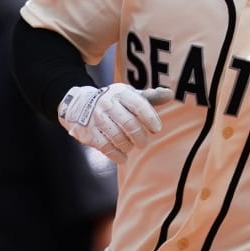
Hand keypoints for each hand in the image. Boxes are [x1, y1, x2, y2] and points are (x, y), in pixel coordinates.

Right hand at [58, 84, 175, 161]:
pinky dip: (118, 156)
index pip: (139, 105)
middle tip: (143, 142)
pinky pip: (107, 148)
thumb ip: (150, 97)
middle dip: (140, 137)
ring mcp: (96, 119)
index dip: (150, 118)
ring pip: (118, 138)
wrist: (79, 104)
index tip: (157, 129)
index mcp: (120, 93)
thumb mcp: (129, 95)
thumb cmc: (113, 101)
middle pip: (129, 124)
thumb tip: (170, 94)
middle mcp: (107, 104)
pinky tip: (123, 156)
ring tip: (131, 145)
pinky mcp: (88, 133)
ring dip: (129, 146)